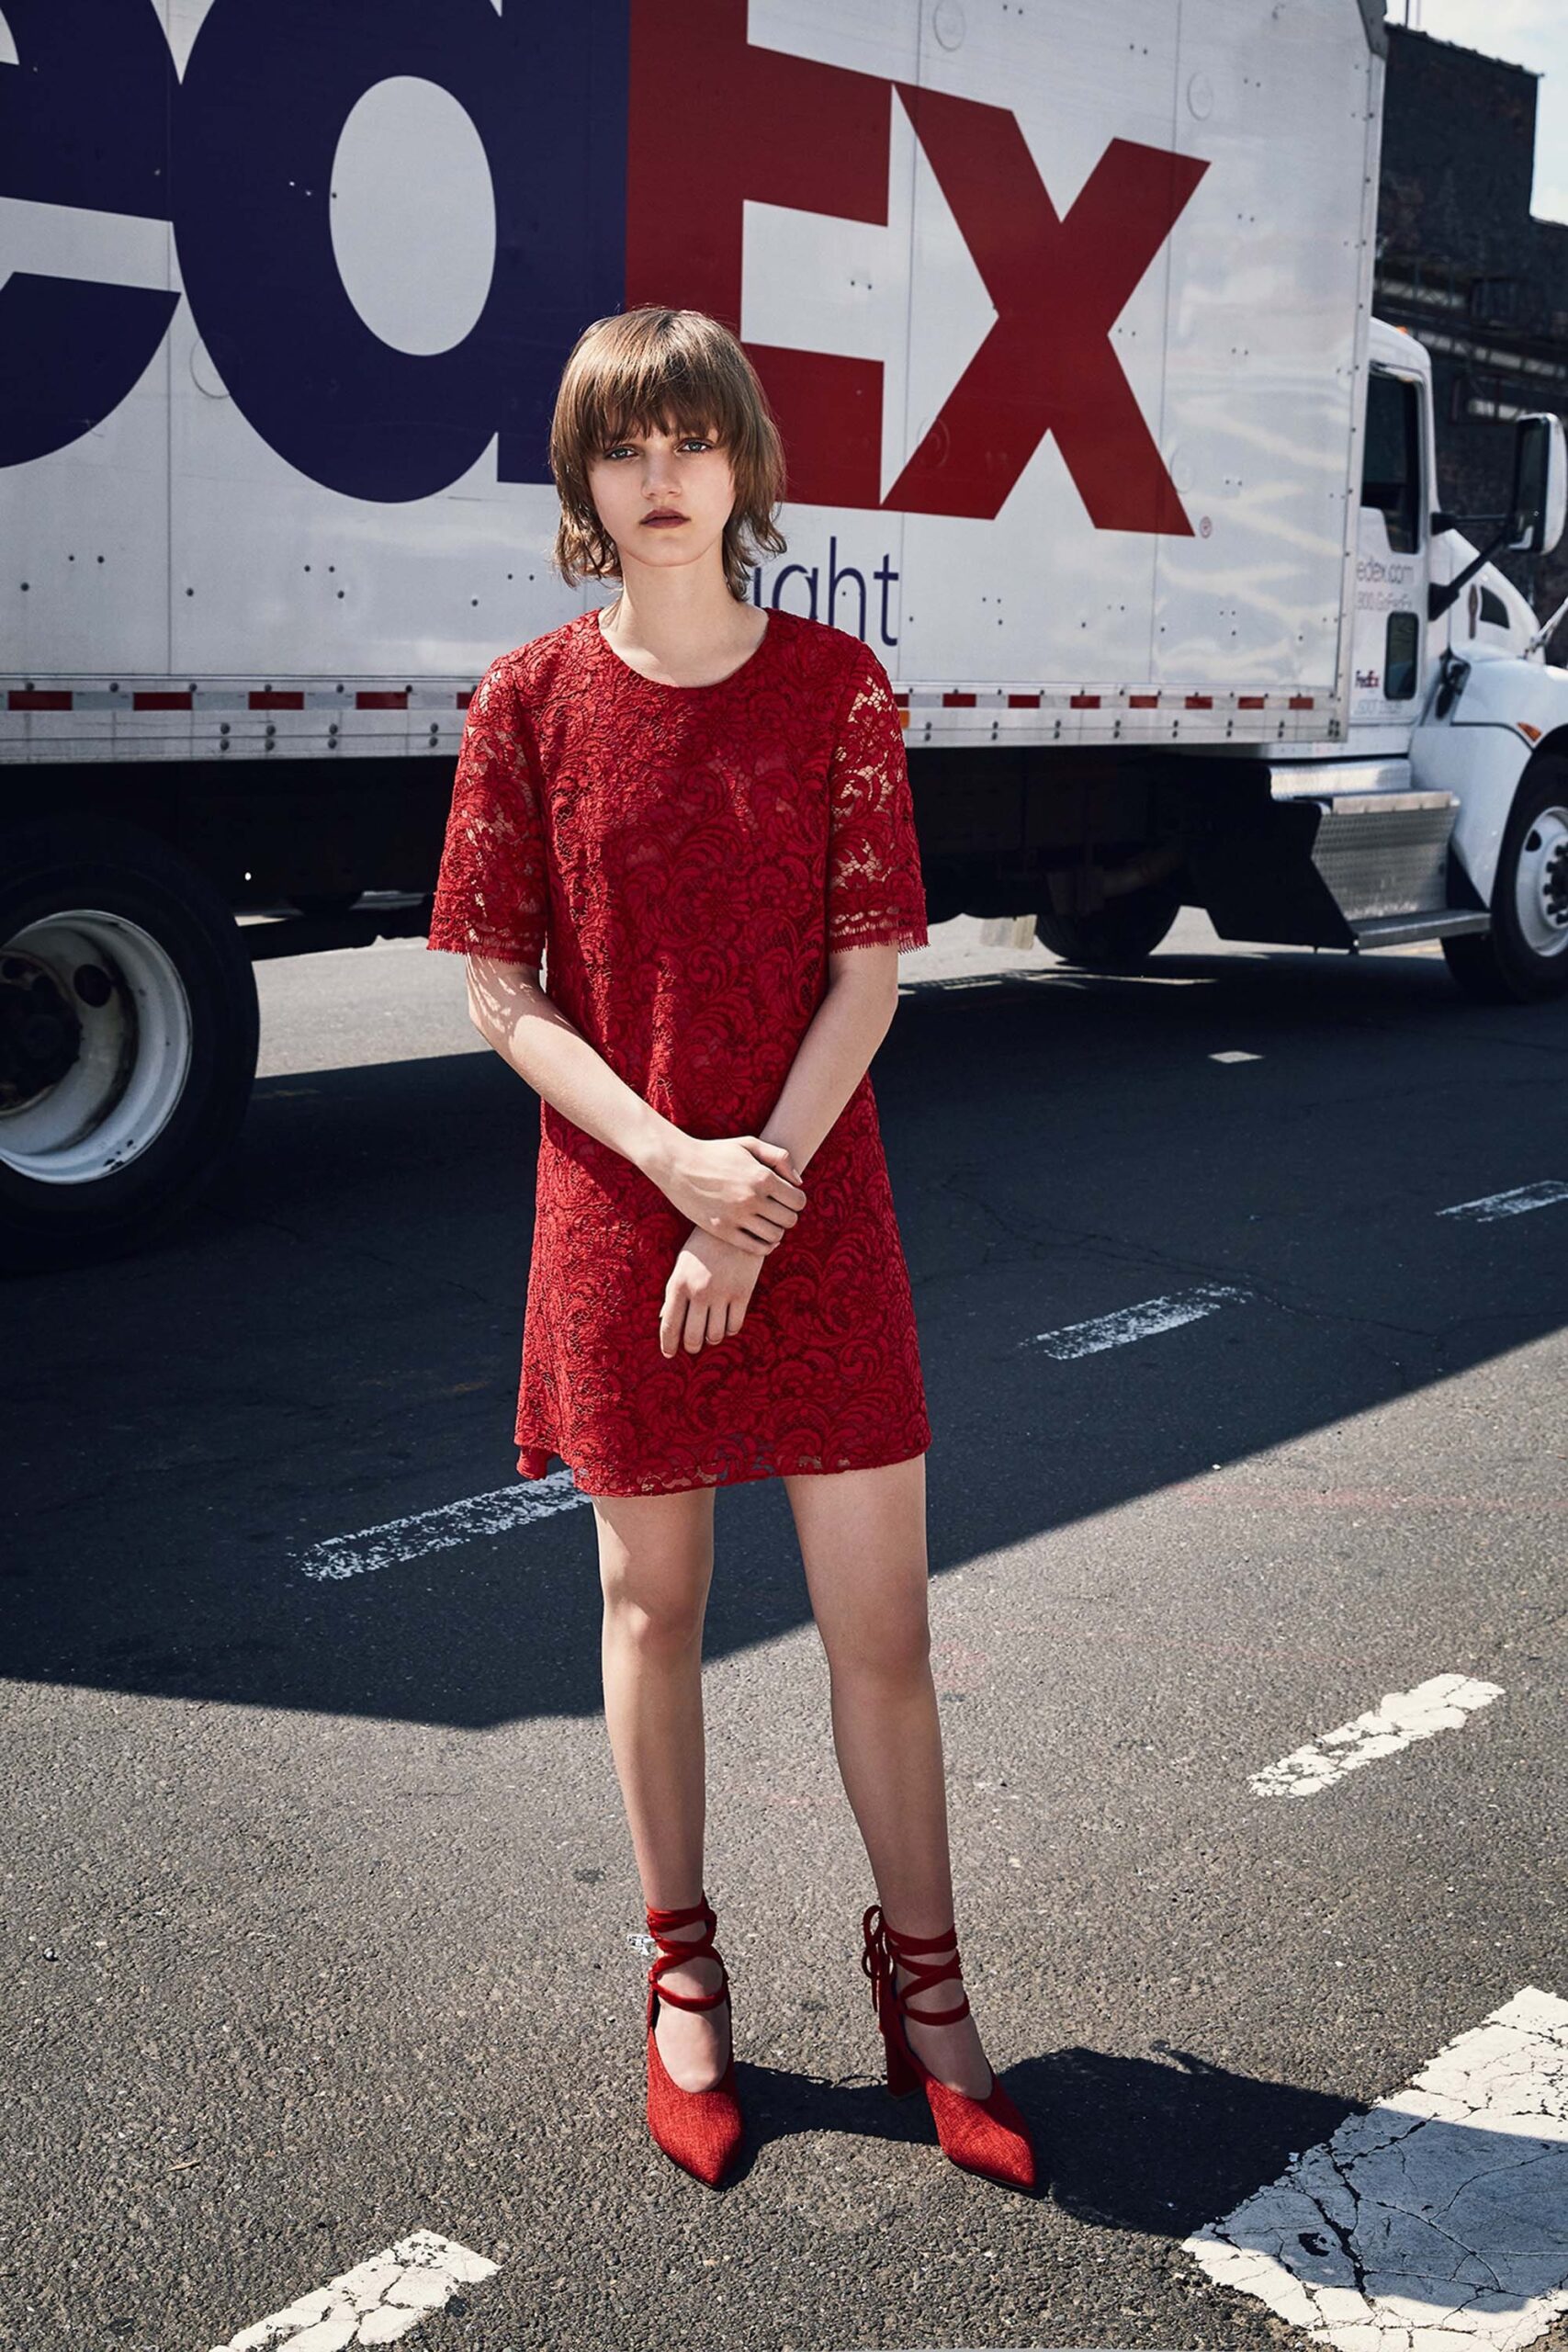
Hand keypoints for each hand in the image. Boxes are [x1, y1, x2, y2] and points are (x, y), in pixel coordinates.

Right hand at [654, 1132, 806, 1256]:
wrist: (677, 1165)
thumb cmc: (716, 1152)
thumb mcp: (749, 1144)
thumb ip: (780, 1158)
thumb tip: (799, 1183)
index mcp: (762, 1176)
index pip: (798, 1200)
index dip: (797, 1200)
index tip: (787, 1197)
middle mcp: (751, 1198)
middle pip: (789, 1220)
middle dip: (788, 1215)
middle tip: (777, 1210)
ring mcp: (737, 1217)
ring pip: (775, 1236)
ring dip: (776, 1231)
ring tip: (767, 1222)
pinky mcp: (723, 1231)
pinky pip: (756, 1248)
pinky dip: (765, 1246)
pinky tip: (760, 1236)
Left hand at [660, 1227, 763, 1356]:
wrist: (737, 1223)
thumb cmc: (704, 1245)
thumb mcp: (683, 1264)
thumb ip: (674, 1293)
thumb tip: (663, 1320)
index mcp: (678, 1283)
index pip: (669, 1325)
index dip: (668, 1344)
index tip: (669, 1354)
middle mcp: (699, 1291)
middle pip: (693, 1336)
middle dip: (692, 1346)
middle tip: (693, 1346)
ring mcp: (722, 1293)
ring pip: (715, 1334)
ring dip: (712, 1337)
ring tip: (710, 1332)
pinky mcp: (743, 1292)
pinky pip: (735, 1325)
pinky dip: (730, 1329)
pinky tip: (727, 1323)